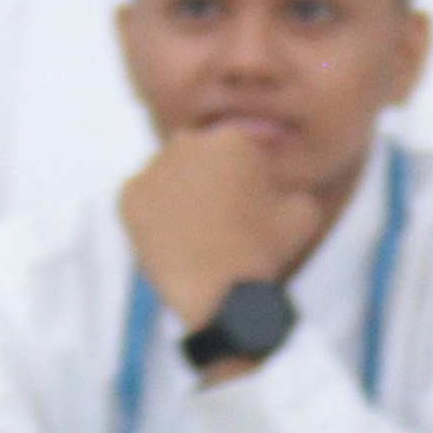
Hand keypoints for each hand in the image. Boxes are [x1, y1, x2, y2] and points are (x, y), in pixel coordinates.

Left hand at [118, 126, 328, 340]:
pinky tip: (173, 237)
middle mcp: (187, 142)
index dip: (243, 176)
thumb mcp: (303, 211)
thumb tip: (283, 183)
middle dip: (208, 179)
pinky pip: (142, 198)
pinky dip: (154, 214)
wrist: (220, 295)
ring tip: (196, 230)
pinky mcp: (128, 196)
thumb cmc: (264, 252)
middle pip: (198, 157)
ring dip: (180, 193)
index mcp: (231, 138)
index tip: (246, 202)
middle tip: (219, 217)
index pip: (235, 148)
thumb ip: (295, 185)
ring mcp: (153, 168)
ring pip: (169, 175)